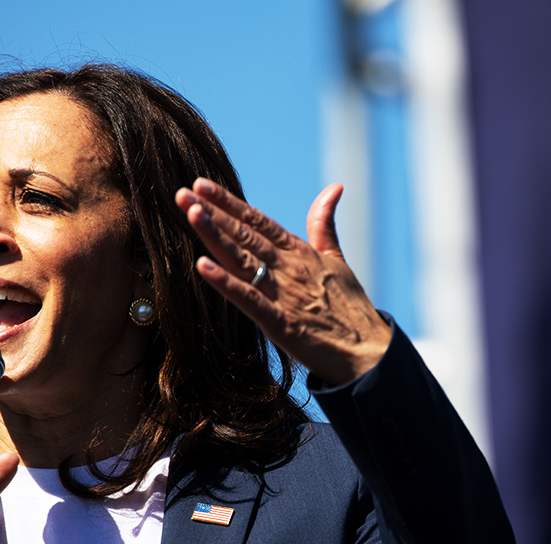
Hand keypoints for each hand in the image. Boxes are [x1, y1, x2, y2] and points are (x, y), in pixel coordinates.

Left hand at [175, 178, 390, 385]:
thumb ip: (324, 225)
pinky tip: (203, 267)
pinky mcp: (281, 322)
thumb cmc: (351, 308)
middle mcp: (289, 267)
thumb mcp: (337, 260)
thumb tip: (333, 188)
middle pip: (244, 235)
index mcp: (299, 252)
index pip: (258, 221)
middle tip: (182, 193)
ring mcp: (284, 293)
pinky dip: (226, 283)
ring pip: (242, 259)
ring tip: (191, 213)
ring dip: (215, 236)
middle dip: (213, 213)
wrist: (368, 351)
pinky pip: (248, 299)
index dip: (229, 202)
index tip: (201, 185)